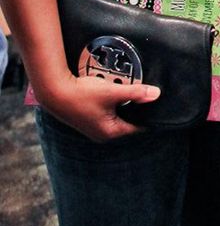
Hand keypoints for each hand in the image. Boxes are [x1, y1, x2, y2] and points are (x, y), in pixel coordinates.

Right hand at [42, 74, 160, 141]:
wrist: (54, 91)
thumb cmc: (82, 94)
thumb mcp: (113, 92)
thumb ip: (136, 93)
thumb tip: (157, 94)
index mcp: (111, 132)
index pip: (139, 127)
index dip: (149, 116)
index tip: (159, 106)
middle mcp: (103, 134)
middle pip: (129, 123)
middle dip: (139, 111)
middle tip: (150, 98)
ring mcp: (95, 128)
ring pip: (119, 117)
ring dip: (126, 107)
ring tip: (136, 95)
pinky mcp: (89, 119)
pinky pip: (110, 114)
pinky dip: (116, 106)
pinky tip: (119, 95)